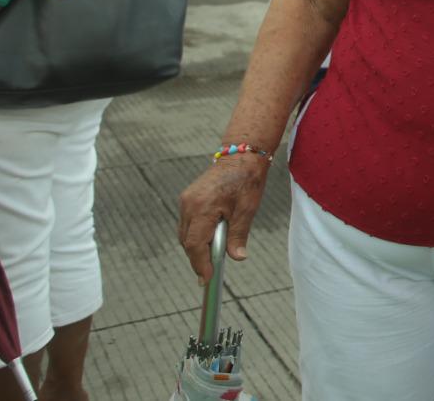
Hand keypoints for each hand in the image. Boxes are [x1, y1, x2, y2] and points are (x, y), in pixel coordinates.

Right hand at [177, 156, 269, 281]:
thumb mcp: (247, 209)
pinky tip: (209, 240)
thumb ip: (239, 234)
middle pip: (187, 241)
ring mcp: (186, 200)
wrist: (242, 155)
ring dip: (196, 247)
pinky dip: (196, 234)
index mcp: (202, 207)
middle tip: (209, 273)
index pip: (194, 244)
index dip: (200, 263)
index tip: (206, 278)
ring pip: (185, 233)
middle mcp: (189, 204)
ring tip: (210, 259)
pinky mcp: (188, 198)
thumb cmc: (247, 180)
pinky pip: (188, 223)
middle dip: (197, 258)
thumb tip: (238, 257)